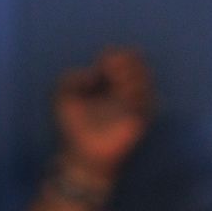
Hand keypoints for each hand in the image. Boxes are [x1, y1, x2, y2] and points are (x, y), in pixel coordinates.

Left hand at [54, 48, 154, 180]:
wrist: (80, 155)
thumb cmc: (71, 126)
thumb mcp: (62, 96)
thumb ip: (72, 77)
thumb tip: (94, 72)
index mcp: (107, 84)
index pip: (123, 60)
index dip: (117, 55)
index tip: (104, 60)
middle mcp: (123, 92)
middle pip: (139, 66)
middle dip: (129, 62)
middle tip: (112, 68)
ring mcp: (132, 106)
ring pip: (147, 82)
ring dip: (135, 77)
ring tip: (118, 81)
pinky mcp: (139, 122)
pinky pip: (149, 104)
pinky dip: (140, 96)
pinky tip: (125, 96)